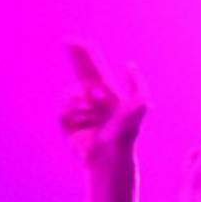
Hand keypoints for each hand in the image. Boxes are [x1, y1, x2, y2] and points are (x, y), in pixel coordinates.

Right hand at [60, 43, 147, 161]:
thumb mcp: (137, 110)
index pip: (93, 67)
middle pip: (79, 72)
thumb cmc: (126, 136)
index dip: (84, 52)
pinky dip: (72, 114)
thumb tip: (130, 65)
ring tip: (90, 111)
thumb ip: (136, 87)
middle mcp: (91, 99)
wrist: (109, 160)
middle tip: (66, 41)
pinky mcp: (68, 125)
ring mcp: (78, 111)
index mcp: (106, 91)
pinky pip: (63, 112)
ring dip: (78, 98)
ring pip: (70, 94)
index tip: (74, 41)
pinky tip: (82, 121)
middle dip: (75, 56)